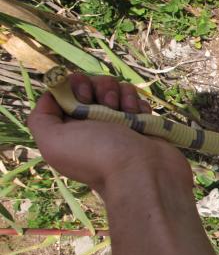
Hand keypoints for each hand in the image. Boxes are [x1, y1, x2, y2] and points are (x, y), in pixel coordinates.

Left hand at [28, 73, 192, 193]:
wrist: (141, 170)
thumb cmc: (97, 155)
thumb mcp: (53, 142)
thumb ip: (40, 117)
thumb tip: (53, 96)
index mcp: (70, 126)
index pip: (67, 90)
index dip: (74, 86)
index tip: (83, 98)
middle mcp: (92, 123)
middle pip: (92, 84)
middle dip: (99, 87)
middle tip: (106, 104)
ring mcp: (117, 121)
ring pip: (115, 88)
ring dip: (120, 94)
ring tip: (124, 112)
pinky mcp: (138, 120)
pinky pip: (135, 98)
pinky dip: (136, 102)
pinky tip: (136, 116)